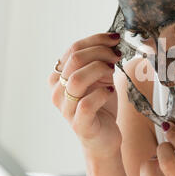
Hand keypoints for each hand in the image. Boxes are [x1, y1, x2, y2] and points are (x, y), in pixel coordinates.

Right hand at [48, 32, 122, 157]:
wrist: (105, 136)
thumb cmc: (101, 105)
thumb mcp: (101, 78)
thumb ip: (100, 60)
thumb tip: (111, 40)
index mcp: (60, 76)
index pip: (74, 48)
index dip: (97, 40)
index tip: (115, 39)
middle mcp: (58, 91)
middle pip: (75, 59)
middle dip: (100, 52)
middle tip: (117, 55)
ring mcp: (66, 108)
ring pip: (77, 80)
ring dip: (100, 70)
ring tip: (113, 71)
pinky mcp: (79, 124)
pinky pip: (86, 104)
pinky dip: (102, 94)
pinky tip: (111, 92)